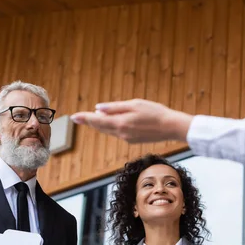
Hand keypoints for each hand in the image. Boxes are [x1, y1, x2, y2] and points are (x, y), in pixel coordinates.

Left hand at [70, 99, 192, 142]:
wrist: (170, 127)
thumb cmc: (154, 112)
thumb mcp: (134, 104)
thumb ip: (115, 107)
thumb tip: (98, 109)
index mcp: (120, 123)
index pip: (97, 120)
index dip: (84, 118)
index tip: (73, 116)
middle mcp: (121, 133)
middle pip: (101, 127)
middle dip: (89, 122)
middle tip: (78, 118)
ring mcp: (127, 138)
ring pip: (108, 131)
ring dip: (100, 125)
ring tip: (91, 119)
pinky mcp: (132, 140)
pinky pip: (117, 133)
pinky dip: (111, 127)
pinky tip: (110, 123)